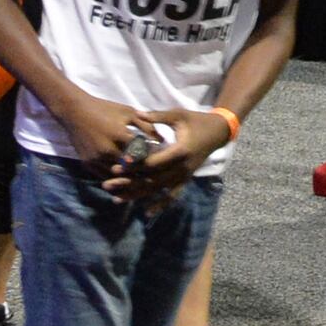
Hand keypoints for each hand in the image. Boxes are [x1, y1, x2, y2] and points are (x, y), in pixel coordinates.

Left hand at [102, 107, 224, 201]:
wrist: (218, 132)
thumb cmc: (196, 120)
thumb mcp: (179, 115)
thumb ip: (158, 116)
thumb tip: (137, 112)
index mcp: (180, 151)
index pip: (153, 162)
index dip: (134, 165)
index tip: (116, 167)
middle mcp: (182, 168)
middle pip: (151, 180)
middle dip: (128, 183)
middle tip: (106, 185)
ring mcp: (184, 176)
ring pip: (158, 190)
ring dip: (137, 195)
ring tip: (116, 199)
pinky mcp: (185, 180)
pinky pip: (172, 196)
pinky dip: (160, 205)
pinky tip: (146, 213)